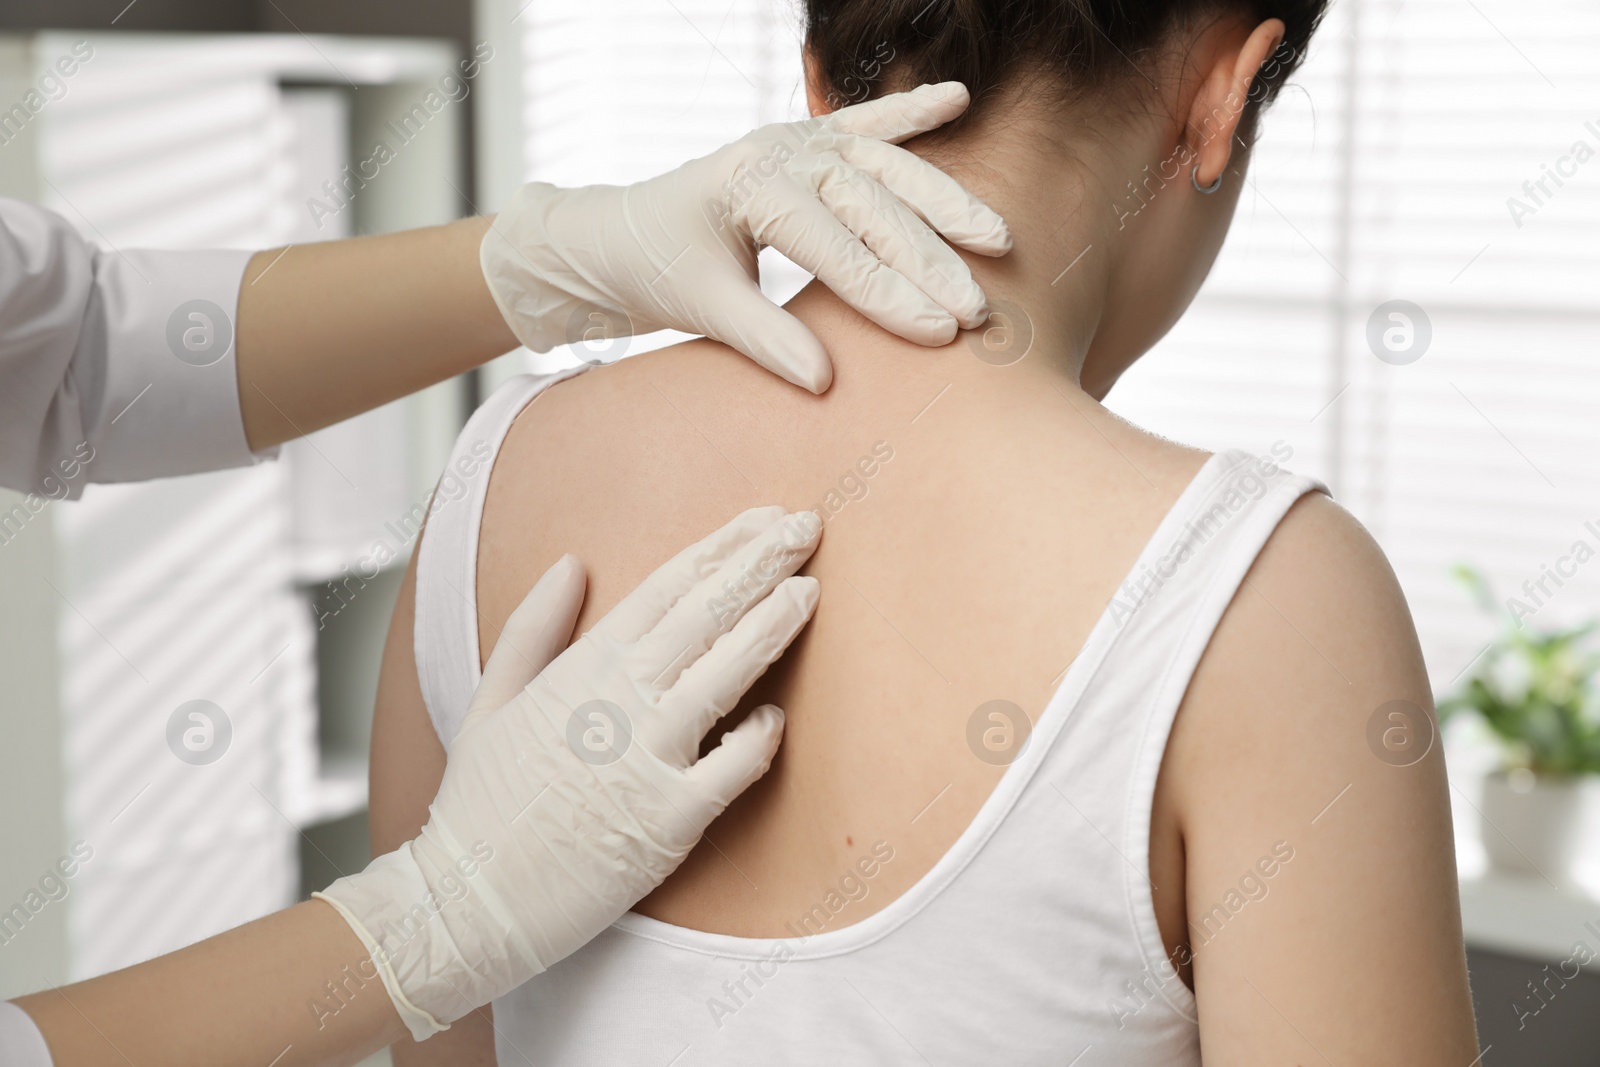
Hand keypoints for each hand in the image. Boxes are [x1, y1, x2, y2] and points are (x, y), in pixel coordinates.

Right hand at [317, 507, 820, 1038]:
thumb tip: (570, 563)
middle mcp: (617, 703)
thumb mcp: (491, 701)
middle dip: (759, 564)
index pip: (666, 588)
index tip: (762, 521)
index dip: (720, 548)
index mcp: (579, 669)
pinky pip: (731, 770)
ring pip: (724, 677)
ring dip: (770, 629)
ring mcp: (646, 760)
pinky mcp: (669, 822)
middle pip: (704, 615)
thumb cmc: (479, 806)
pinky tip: (777, 717)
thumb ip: (534, 629)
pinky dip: (758, 739)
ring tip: (809, 590)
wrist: (465, 904)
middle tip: (805, 525)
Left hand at [480, 82, 1011, 392]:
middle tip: (978, 311)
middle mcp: (782, 153)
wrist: (617, 235)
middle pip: (875, 209)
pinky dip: (911, 111)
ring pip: (887, 169)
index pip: (838, 250)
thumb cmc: (655, 269)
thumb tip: (823, 384)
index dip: (890, 296)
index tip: (939, 335)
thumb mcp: (700, 308)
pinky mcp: (804, 143)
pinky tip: (958, 99)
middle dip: (931, 263)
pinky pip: (867, 124)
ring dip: (945, 201)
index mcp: (755, 186)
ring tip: (997, 238)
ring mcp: (797, 141)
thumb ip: (764, 340)